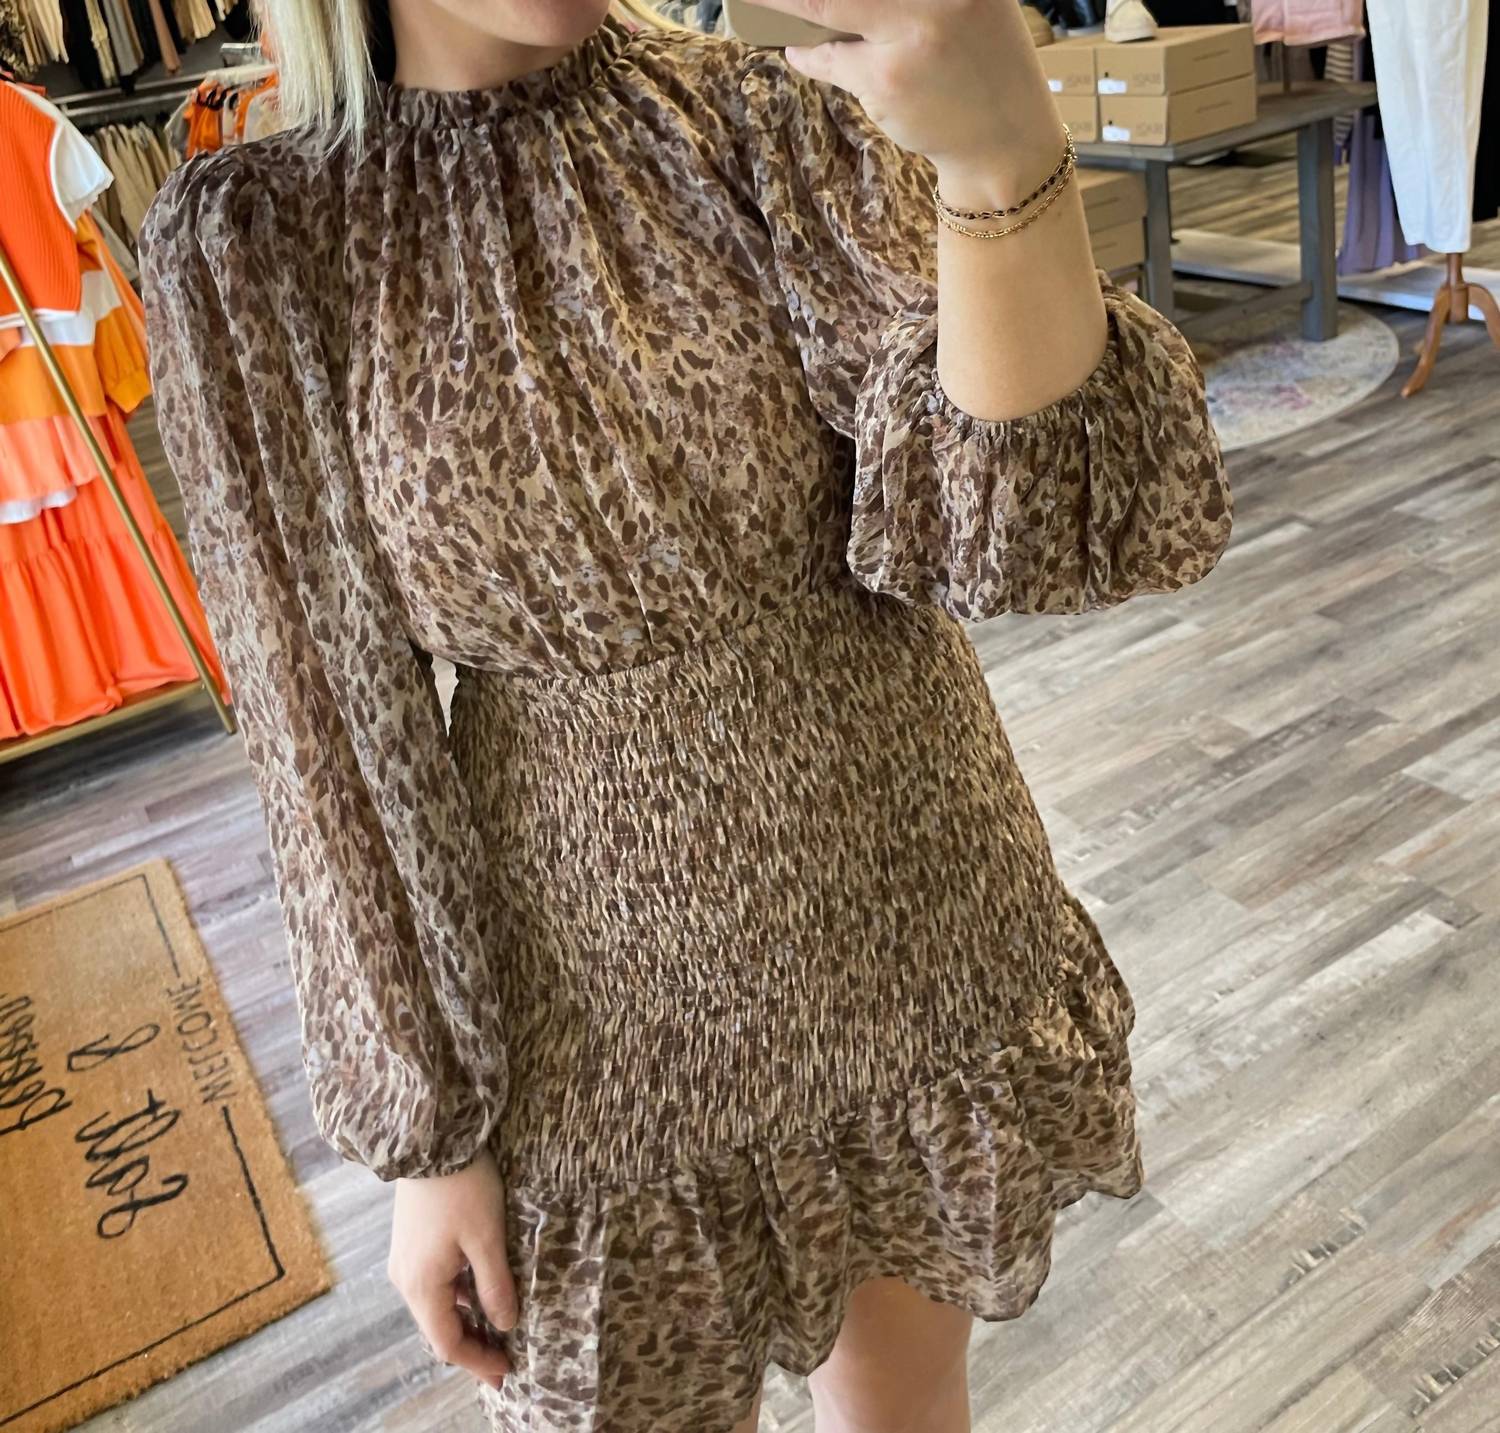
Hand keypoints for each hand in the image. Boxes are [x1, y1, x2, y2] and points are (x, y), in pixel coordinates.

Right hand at [388, 1148, 516, 1390]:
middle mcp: (405, 1279)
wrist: (430, 1140)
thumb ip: (495, 1285)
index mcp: (422, 1285)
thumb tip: (505, 1324)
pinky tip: (480, 1293)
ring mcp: (404, 1260)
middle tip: (502, 1361)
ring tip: (496, 1329)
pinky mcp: (410, 1243)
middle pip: (437, 1329)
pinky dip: (456, 1297)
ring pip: (435, 1306)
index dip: (477, 1361)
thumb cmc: (462, 1187)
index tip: (506, 1372)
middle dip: (471, 1347)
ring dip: (464, 1321)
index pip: (448, 1343)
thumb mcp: (487, 1237)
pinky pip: (433, 1284)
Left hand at [750, 0, 1065, 198]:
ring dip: (785, 6)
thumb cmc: (979, 61)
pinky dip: (808, 55)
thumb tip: (820, 5)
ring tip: (761, 3)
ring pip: (823, 6)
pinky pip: (829, 59)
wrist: (1005, 139)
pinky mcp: (887, 78)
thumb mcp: (961, 0)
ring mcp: (912, 32)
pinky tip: (797, 51)